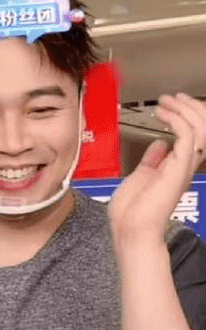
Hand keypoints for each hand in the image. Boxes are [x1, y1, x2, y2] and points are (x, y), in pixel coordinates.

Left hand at [108, 93, 205, 245]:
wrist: (130, 231)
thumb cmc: (131, 213)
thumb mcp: (141, 177)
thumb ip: (152, 160)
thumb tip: (159, 143)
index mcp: (177, 168)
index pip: (195, 135)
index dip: (187, 115)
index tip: (169, 104)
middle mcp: (185, 166)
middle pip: (205, 129)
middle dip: (190, 108)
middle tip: (171, 98)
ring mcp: (183, 168)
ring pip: (202, 129)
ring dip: (184, 110)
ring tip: (165, 103)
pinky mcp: (178, 169)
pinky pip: (188, 137)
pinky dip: (177, 121)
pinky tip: (163, 116)